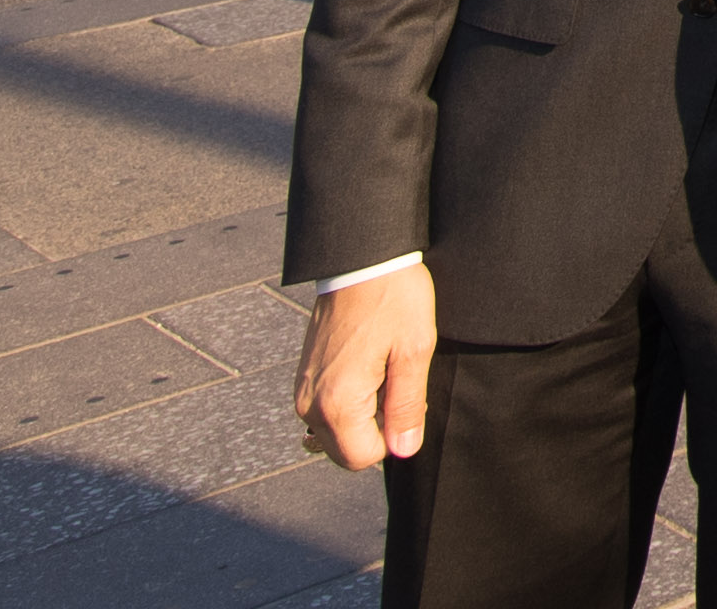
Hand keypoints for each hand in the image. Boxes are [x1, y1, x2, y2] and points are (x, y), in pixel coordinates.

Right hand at [294, 263, 437, 466]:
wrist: (361, 258)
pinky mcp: (304, 375)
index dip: (393, 437)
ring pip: (336, 432)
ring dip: (362, 416)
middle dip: (375, 430)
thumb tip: (404, 449)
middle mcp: (310, 403)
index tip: (404, 398)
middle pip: (345, 451)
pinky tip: (367, 365)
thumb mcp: (413, 350)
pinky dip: (349, 400)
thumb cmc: (392, 298)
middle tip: (394, 383)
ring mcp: (303, 389)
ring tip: (381, 371)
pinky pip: (327, 409)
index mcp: (336, 403)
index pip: (363, 458)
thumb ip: (407, 407)